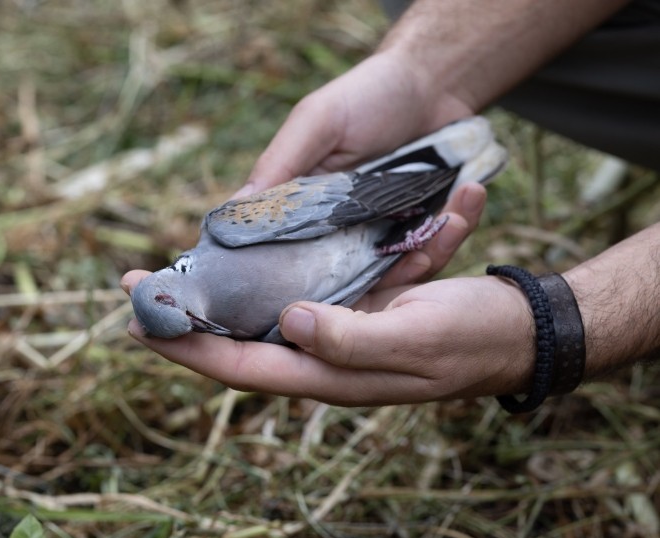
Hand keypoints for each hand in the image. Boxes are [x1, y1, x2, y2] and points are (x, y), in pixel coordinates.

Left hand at [121, 274, 534, 406]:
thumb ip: (348, 340)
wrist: (520, 329)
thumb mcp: (412, 341)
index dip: (185, 346)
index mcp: (328, 373)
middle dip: (189, 314)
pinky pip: (316, 278)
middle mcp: (321, 354)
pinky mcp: (356, 301)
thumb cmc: (470, 341)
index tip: (136, 322)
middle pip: (239, 337)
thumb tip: (288, 323)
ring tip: (181, 262)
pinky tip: (263, 243)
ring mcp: (335, 328)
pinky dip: (301, 257)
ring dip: (228, 285)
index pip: (238, 364)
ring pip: (266, 306)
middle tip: (140, 285)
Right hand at [232, 52, 481, 287]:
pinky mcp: (419, 233)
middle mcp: (338, 232)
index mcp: (303, 210)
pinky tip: (461, 209)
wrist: (433, 84)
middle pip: (343, 277)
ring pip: (390, 272)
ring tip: (442, 226)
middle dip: (365, 281)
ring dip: (418, 256)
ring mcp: (380, 236)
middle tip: (389, 265)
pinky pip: (429, 252)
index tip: (300, 294)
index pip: (285, 256)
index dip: (289, 278)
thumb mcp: (317, 121)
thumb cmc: (366, 96)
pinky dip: (444, 239)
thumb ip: (281, 162)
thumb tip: (236, 208)